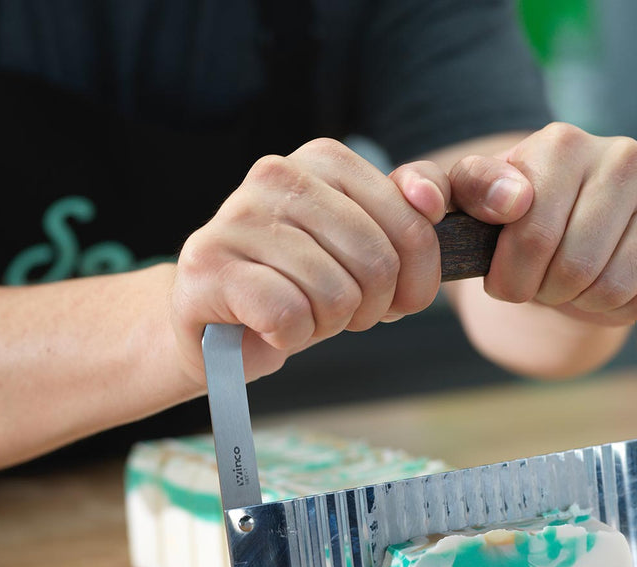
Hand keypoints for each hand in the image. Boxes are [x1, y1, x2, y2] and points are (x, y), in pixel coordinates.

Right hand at [170, 138, 449, 382]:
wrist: (217, 332)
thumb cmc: (297, 288)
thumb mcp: (362, 251)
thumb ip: (408, 217)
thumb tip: (429, 200)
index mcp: (322, 158)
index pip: (411, 219)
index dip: (416, 277)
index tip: (394, 298)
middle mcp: (275, 173)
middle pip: (376, 260)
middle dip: (370, 307)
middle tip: (338, 314)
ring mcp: (236, 217)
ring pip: (334, 293)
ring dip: (326, 325)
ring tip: (300, 318)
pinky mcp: (207, 266)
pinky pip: (289, 315)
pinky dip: (290, 337)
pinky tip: (270, 329)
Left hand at [447, 122, 636, 325]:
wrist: (571, 225)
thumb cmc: (521, 214)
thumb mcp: (479, 198)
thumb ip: (473, 189)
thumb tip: (511, 200)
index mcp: (562, 144)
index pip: (533, 237)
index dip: (512, 279)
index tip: (506, 280)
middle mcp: (622, 157)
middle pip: (574, 268)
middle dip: (546, 293)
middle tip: (542, 283)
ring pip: (613, 288)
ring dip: (582, 303)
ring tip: (572, 284)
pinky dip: (618, 311)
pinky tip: (607, 287)